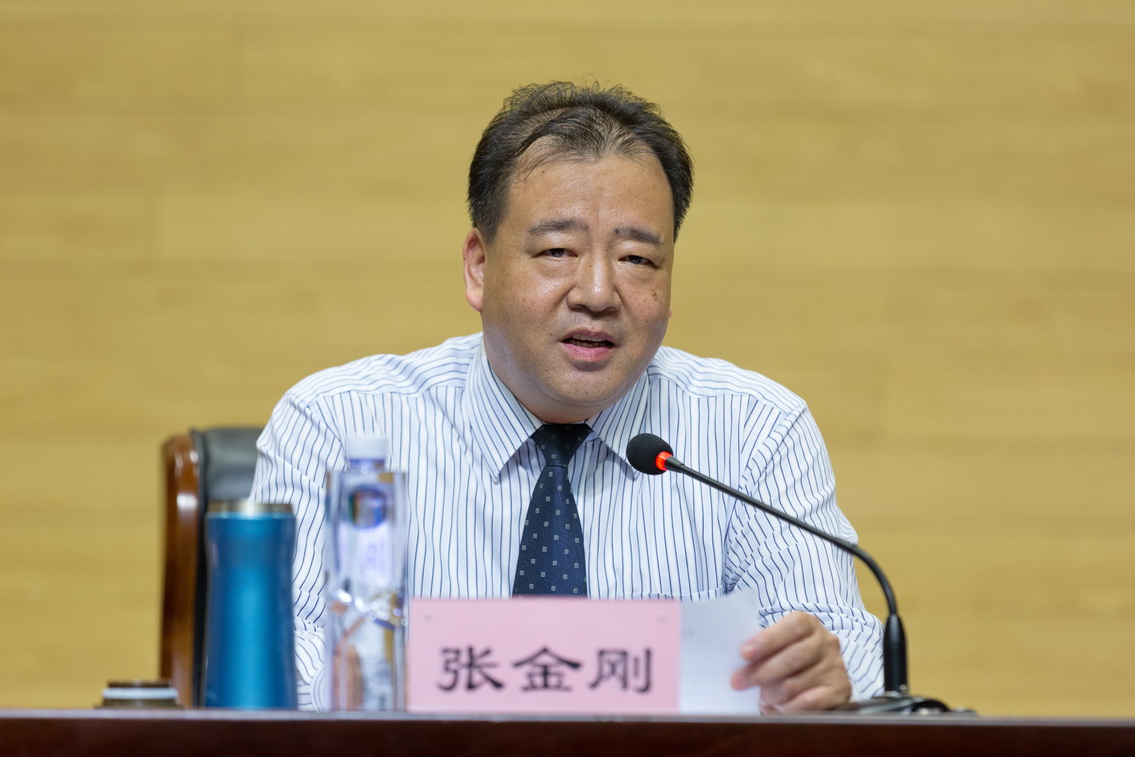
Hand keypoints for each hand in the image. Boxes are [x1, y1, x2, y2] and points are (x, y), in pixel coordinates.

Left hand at [730, 611, 851, 712]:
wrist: (823, 670)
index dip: (768, 640)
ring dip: (773, 693)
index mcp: (809, 624)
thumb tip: (740, 664)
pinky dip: (790, 708)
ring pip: (798, 683)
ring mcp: (835, 667)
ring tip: (761, 698)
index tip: (745, 653)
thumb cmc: (790, 652)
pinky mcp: (840, 690)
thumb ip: (764, 648)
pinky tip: (777, 709)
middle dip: (762, 672)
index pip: (792, 627)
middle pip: (794, 657)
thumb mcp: (780, 643)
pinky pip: (812, 702)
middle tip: (739, 682)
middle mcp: (826, 643)